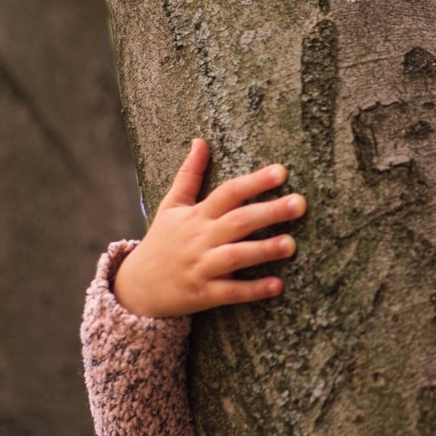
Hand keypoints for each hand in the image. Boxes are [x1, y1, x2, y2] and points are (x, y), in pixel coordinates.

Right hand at [114, 139, 306, 316]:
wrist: (135, 287)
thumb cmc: (162, 242)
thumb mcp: (171, 206)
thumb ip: (189, 175)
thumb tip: (200, 141)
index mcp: (196, 215)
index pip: (228, 193)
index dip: (254, 182)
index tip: (282, 172)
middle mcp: (199, 238)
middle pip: (237, 221)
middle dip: (269, 211)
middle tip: (300, 204)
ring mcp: (201, 267)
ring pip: (235, 256)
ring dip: (263, 250)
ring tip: (292, 244)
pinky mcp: (203, 294)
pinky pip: (230, 292)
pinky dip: (253, 289)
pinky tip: (278, 285)